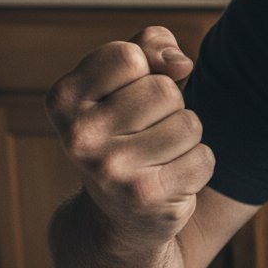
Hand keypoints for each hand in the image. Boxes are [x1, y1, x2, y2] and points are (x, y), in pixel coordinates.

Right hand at [45, 25, 213, 247]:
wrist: (117, 219)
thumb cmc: (126, 133)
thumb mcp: (124, 83)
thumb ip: (149, 47)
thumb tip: (182, 63)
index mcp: (63, 101)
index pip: (129, 55)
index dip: (144, 71)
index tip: (127, 97)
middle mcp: (79, 137)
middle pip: (165, 90)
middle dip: (169, 108)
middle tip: (146, 135)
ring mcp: (111, 171)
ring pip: (189, 123)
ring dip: (186, 138)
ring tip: (158, 157)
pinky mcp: (147, 198)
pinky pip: (203, 158)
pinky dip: (198, 166)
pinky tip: (171, 179)